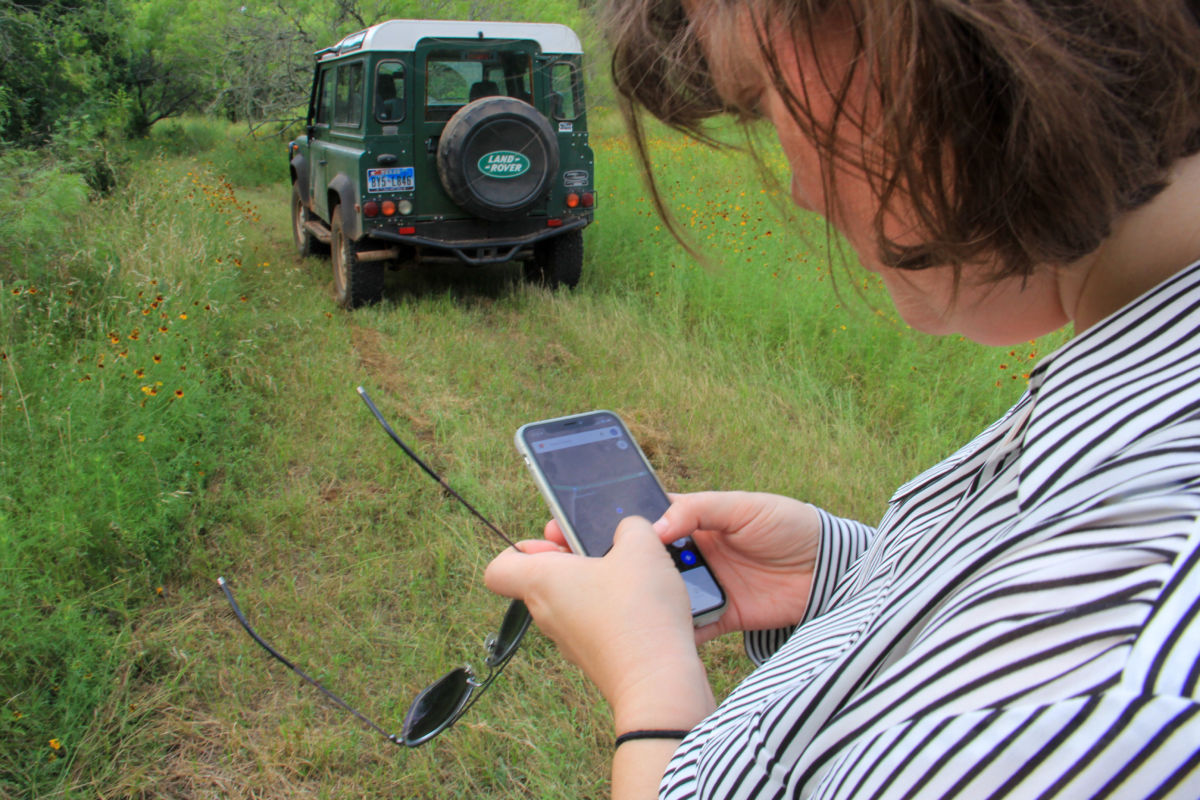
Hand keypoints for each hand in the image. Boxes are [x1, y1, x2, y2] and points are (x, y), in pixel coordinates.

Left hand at [485, 518, 714, 731]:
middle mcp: (548, 614)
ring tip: (638, 574)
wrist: (659, 683)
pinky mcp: (597, 657)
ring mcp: (571, 641)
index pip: (499, 568)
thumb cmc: (638, 612)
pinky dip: (621, 611)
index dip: (520, 548)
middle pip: (545, 579)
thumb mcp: (642, 546)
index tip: (554, 541)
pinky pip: (601, 624)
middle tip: (606, 549)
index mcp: (541, 582)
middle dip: (575, 558)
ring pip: (575, 601)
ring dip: (602, 584)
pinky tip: (652, 605)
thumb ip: (631, 527)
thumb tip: (629, 530)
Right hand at [542, 492, 819, 645]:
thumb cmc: (790, 524)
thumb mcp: (745, 506)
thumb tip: (654, 526)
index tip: (569, 525)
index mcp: (692, 519)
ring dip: (635, 599)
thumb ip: (700, 509)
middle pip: (641, 562)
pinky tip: (640, 636)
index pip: (641, 518)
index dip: (607, 522)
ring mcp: (702, 587)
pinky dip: (668, 632)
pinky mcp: (719, 617)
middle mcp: (690, 554)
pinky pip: (686, 627)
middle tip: (570, 565)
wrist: (833, 568)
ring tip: (600, 602)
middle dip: (608, 564)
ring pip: (658, 596)